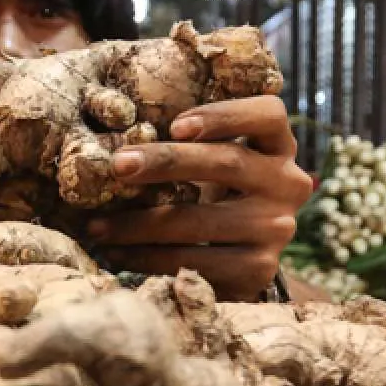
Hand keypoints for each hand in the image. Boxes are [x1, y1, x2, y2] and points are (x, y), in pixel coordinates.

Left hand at [87, 95, 312, 300]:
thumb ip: (191, 141)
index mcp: (278, 145)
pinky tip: (117, 254)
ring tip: (97, 227)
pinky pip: (194, 262)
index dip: (224, 116)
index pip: (268, 115)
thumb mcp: (217, 161)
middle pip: (227, 163)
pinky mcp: (258, 270)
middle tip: (117, 166)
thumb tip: (118, 135)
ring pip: (200, 221)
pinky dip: (147, 258)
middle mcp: (288, 183)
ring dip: (139, 224)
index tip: (176, 125)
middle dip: (165, 162)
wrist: (243, 258)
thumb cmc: (217, 193)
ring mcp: (277, 229)